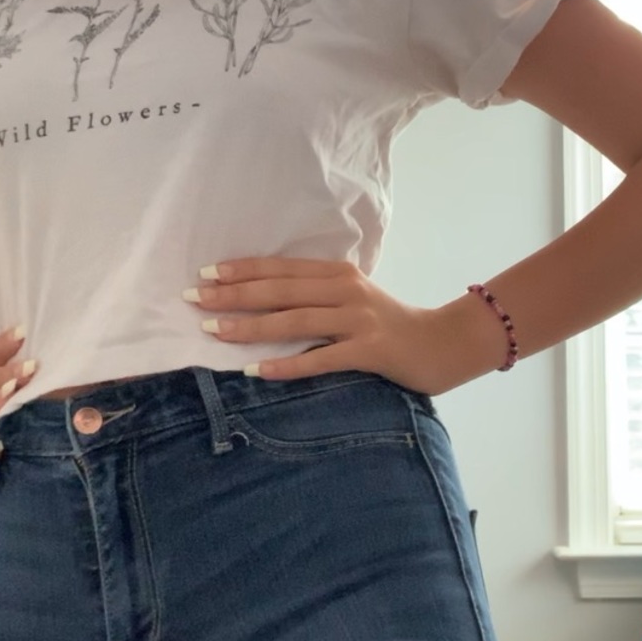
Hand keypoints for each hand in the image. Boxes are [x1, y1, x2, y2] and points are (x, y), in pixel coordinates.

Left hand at [184, 257, 487, 396]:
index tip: (205, 273)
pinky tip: (258, 372)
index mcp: (339, 274)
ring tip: (215, 331)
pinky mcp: (371, 351)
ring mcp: (359, 319)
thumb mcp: (354, 299)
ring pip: (296, 320)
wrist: (446, 342)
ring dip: (252, 325)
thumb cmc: (392, 324)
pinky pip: (322, 359)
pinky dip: (288, 365)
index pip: (281, 268)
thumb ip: (318, 296)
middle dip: (234, 294)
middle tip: (195, 298)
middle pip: (281, 290)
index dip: (242, 269)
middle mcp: (346, 290)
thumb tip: (267, 302)